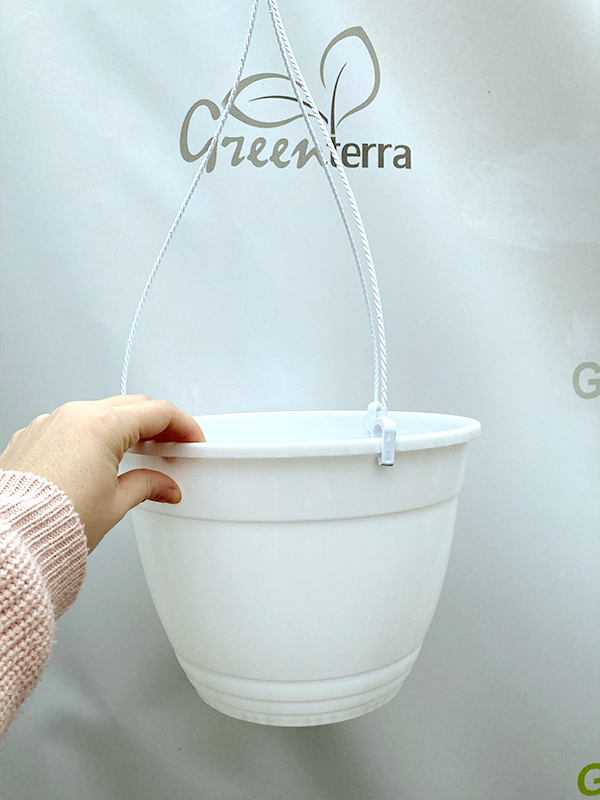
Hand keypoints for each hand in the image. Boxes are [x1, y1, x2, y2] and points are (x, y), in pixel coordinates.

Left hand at [0, 395, 204, 551]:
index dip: (184, 426)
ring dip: (124, 426)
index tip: (192, 440)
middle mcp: (74, 415)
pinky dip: (93, 434)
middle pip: (132, 406)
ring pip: (100, 410)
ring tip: (139, 452)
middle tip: (172, 445)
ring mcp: (50, 422)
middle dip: (157, 423)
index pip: (158, 412)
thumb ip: (147, 486)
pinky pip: (72, 423)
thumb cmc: (53, 522)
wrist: (12, 538)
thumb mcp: (116, 504)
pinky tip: (101, 457)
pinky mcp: (33, 435)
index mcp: (101, 426)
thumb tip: (163, 486)